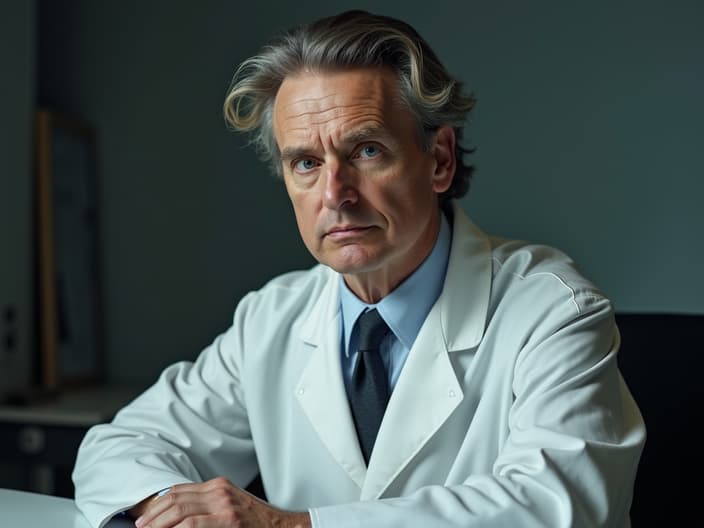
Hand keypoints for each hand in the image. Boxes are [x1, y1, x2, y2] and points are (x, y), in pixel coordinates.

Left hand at [133, 477, 310, 527]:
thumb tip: (179, 516)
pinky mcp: (228, 520)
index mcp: (218, 486)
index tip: (145, 518)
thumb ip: (208, 505)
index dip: (158, 504)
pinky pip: (192, 525)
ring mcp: (224, 506)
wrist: (282, 527)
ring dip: (160, 524)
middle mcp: (219, 492)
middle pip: (176, 499)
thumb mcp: (230, 506)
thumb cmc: (255, 522)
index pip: (179, 491)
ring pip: (180, 511)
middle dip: (154, 516)